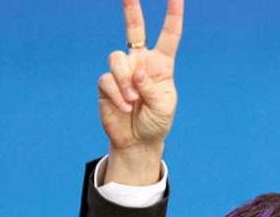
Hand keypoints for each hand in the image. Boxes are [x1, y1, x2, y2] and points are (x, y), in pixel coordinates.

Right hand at [97, 0, 183, 184]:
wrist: (138, 140)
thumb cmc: (156, 122)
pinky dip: (117, 95)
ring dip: (125, 81)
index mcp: (162, 64)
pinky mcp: (106, 83)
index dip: (172, 16)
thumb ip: (151, 86)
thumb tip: (136, 70)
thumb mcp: (163, 105)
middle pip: (134, 29)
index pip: (169, 36)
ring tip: (133, 101)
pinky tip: (124, 108)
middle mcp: (141, 62)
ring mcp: (122, 71)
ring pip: (117, 59)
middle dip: (131, 9)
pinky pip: (108, 80)